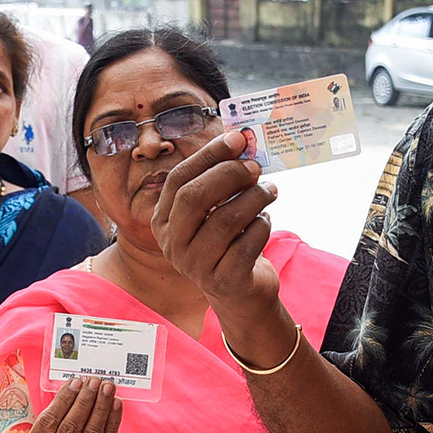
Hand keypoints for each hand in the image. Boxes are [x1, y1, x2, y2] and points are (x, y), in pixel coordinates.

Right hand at [20, 378, 122, 432]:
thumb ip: (56, 417)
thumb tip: (77, 386)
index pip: (48, 422)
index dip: (62, 400)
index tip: (75, 382)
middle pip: (70, 427)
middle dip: (84, 401)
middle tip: (94, 381)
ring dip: (100, 407)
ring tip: (107, 388)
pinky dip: (113, 421)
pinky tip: (116, 404)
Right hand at [152, 130, 280, 322]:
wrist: (241, 293)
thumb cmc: (228, 243)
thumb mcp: (215, 211)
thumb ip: (220, 181)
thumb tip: (240, 141)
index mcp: (163, 221)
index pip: (178, 179)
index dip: (208, 155)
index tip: (237, 139)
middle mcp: (172, 244)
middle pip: (194, 197)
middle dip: (229, 175)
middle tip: (255, 167)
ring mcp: (194, 266)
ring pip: (224, 220)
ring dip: (253, 198)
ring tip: (269, 191)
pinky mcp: (222, 282)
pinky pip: (246, 245)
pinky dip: (261, 226)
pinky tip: (265, 221)